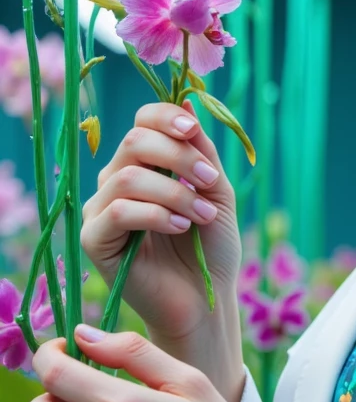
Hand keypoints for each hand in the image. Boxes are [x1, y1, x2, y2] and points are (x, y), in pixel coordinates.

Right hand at [82, 102, 240, 349]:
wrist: (206, 299)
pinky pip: (118, 211)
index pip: (141, 121)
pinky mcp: (94, 240)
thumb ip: (201, 151)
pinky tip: (181, 227)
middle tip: (210, 183)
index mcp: (146, 164)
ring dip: (174, 192)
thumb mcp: (216, 192)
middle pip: (133, 141)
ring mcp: (101, 210)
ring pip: (127, 177)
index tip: (193, 131)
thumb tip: (187, 102)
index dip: (165, 118)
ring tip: (202, 216)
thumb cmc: (211, 247)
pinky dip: (156, 214)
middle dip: (179, 156)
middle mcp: (117, 181)